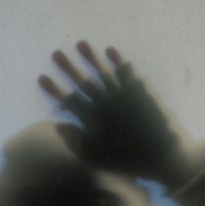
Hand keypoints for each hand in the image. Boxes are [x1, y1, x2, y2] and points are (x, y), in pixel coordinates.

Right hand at [36, 42, 189, 186]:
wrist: (163, 155)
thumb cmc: (129, 161)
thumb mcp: (98, 158)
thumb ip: (77, 142)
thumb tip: (58, 126)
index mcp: (95, 119)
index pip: (70, 100)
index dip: (55, 89)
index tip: (41, 76)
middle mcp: (107, 103)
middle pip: (84, 82)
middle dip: (69, 67)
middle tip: (56, 53)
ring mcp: (125, 95)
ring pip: (104, 72)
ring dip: (92, 57)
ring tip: (81, 43)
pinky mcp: (141, 92)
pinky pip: (127, 72)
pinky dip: (118, 60)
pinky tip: (111, 50)